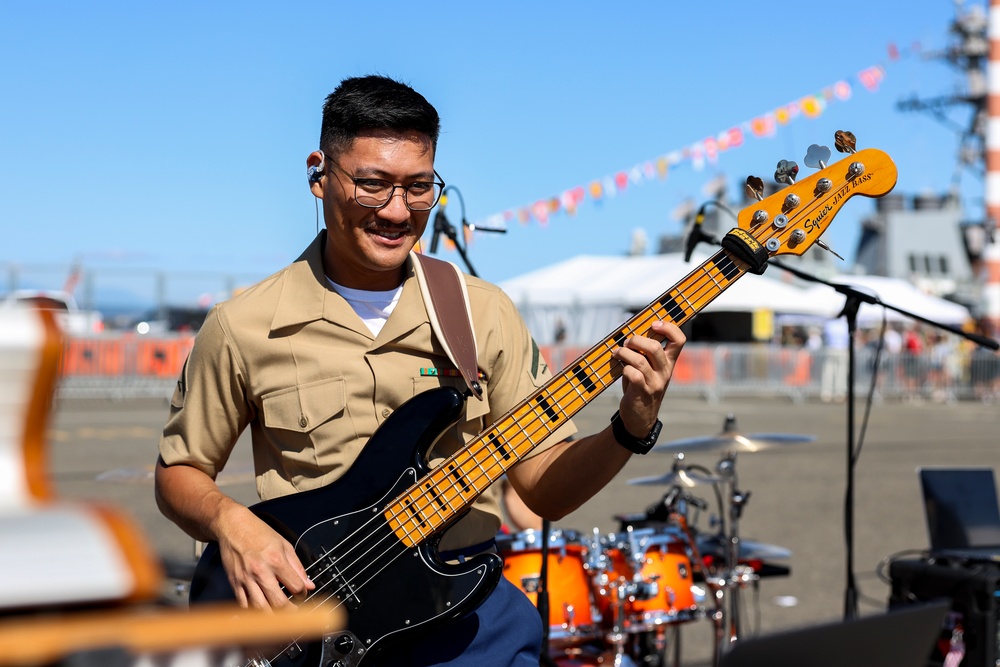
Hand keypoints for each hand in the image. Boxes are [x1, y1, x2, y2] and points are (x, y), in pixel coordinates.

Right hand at [214, 504, 314, 610]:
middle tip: (294, 612)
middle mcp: (261, 572)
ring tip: (280, 617)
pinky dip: (253, 613)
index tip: (302, 594)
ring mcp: (246, 579)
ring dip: (272, 617)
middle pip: (279, 603)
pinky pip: (244, 605)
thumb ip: (298, 567)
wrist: (232, 526)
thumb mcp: (284, 544)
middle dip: (290, 612)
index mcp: (276, 560)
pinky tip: (261, 613)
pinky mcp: (235, 584)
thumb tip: (309, 584)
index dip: (303, 593)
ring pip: (260, 609)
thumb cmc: (258, 533)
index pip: (296, 587)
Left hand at [612, 320, 684, 435]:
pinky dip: (623, 368)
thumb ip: (644, 353)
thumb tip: (630, 333)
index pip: (679, 340)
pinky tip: (620, 369)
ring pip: (639, 360)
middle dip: (636, 340)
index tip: (654, 323)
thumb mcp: (649, 370)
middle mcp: (665, 372)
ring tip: (617, 353)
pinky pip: (632, 374)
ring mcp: (654, 383)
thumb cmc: (641, 387)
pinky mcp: (642, 392)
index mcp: (669, 363)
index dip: (669, 327)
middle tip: (626, 343)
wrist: (640, 419)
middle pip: (655, 348)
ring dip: (624, 353)